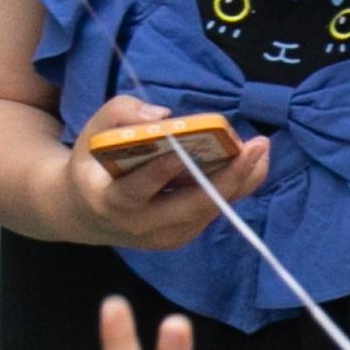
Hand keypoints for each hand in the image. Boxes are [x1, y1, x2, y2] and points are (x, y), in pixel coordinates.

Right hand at [63, 99, 249, 248]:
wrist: (90, 214)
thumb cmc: (94, 165)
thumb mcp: (93, 134)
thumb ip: (119, 114)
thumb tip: (162, 116)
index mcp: (109, 202)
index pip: (134, 192)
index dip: (156, 174)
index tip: (178, 153)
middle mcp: (141, 226)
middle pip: (190, 207)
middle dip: (227, 177)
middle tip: (256, 145)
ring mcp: (167, 235)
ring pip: (211, 208)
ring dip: (240, 178)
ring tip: (260, 147)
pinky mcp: (185, 234)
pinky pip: (215, 209)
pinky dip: (236, 184)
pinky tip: (252, 159)